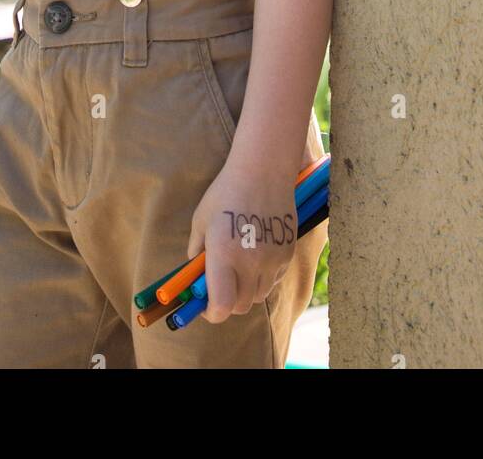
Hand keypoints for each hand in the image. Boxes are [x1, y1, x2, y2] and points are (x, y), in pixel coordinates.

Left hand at [187, 162, 297, 323]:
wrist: (264, 169)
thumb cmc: (226, 192)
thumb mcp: (201, 220)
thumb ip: (197, 252)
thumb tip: (195, 275)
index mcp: (224, 254)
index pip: (222, 306)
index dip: (211, 312)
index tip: (204, 304)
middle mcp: (250, 262)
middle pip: (240, 306)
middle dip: (227, 302)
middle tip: (219, 286)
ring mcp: (272, 259)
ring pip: (259, 296)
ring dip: (246, 291)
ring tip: (238, 267)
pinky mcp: (287, 253)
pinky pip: (273, 279)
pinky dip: (263, 277)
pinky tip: (256, 255)